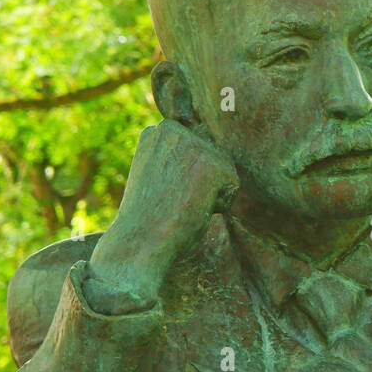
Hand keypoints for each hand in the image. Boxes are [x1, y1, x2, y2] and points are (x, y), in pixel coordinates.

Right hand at [88, 119, 238, 302]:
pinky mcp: (211, 162)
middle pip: (215, 158)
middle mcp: (174, 129)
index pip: (200, 150)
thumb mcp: (160, 172)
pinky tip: (192, 207)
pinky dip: (219, 205)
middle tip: (171, 198)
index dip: (187, 178)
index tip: (163, 189)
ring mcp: (192, 143)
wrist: (139, 241)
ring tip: (180, 202)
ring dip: (210, 194)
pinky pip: (232, 187)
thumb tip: (209, 151)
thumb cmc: (149, 215)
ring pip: (225, 171)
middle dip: (202, 183)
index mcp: (160, 130)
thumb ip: (179, 156)